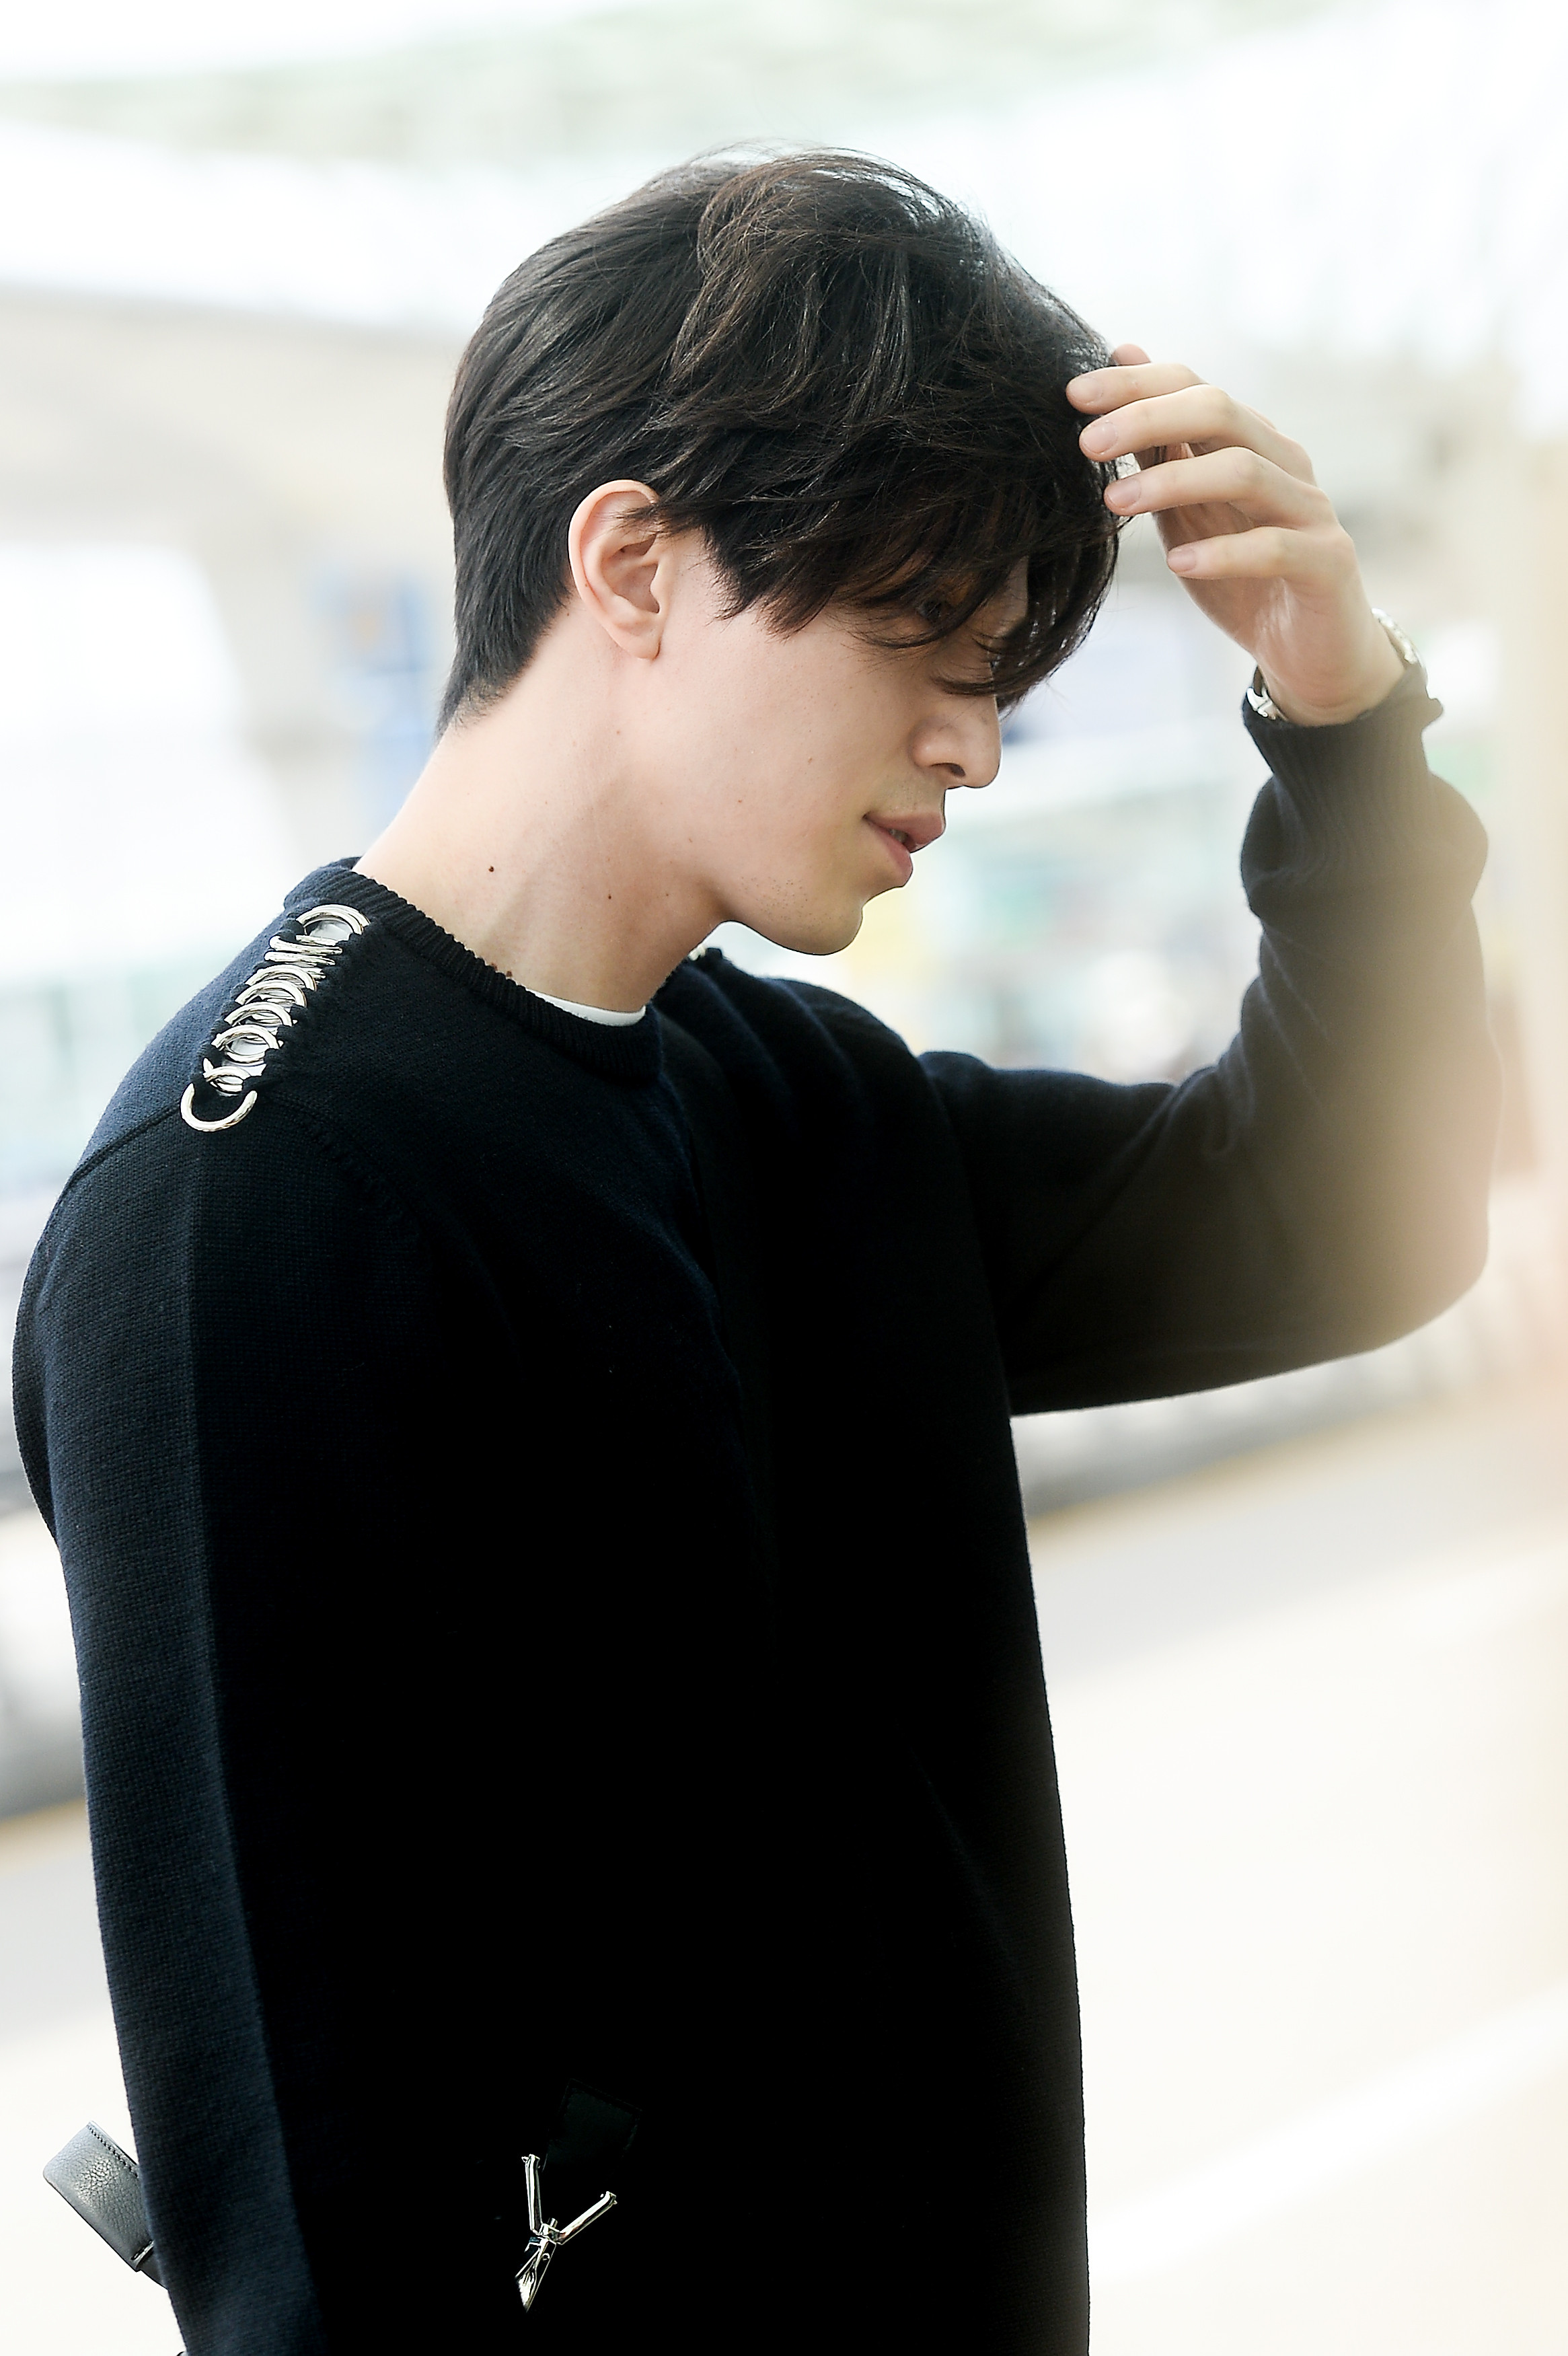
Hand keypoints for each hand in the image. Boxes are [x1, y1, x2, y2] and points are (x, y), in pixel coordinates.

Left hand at [1066, 345, 1403, 725]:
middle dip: (1147, 419)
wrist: (1311, 651)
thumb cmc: (1245, 576)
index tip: (1073, 395)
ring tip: (1115, 503)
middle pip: (1220, 412)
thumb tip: (1121, 354)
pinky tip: (1177, 564)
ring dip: (1174, 481)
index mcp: (1250, 442)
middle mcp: (1284, 462)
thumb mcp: (1188, 511)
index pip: (1193, 388)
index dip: (1135, 385)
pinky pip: (1275, 547)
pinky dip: (1224, 552)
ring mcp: (1310, 510)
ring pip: (1246, 471)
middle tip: (1086, 444)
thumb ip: (1159, 447)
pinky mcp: (1327, 562)